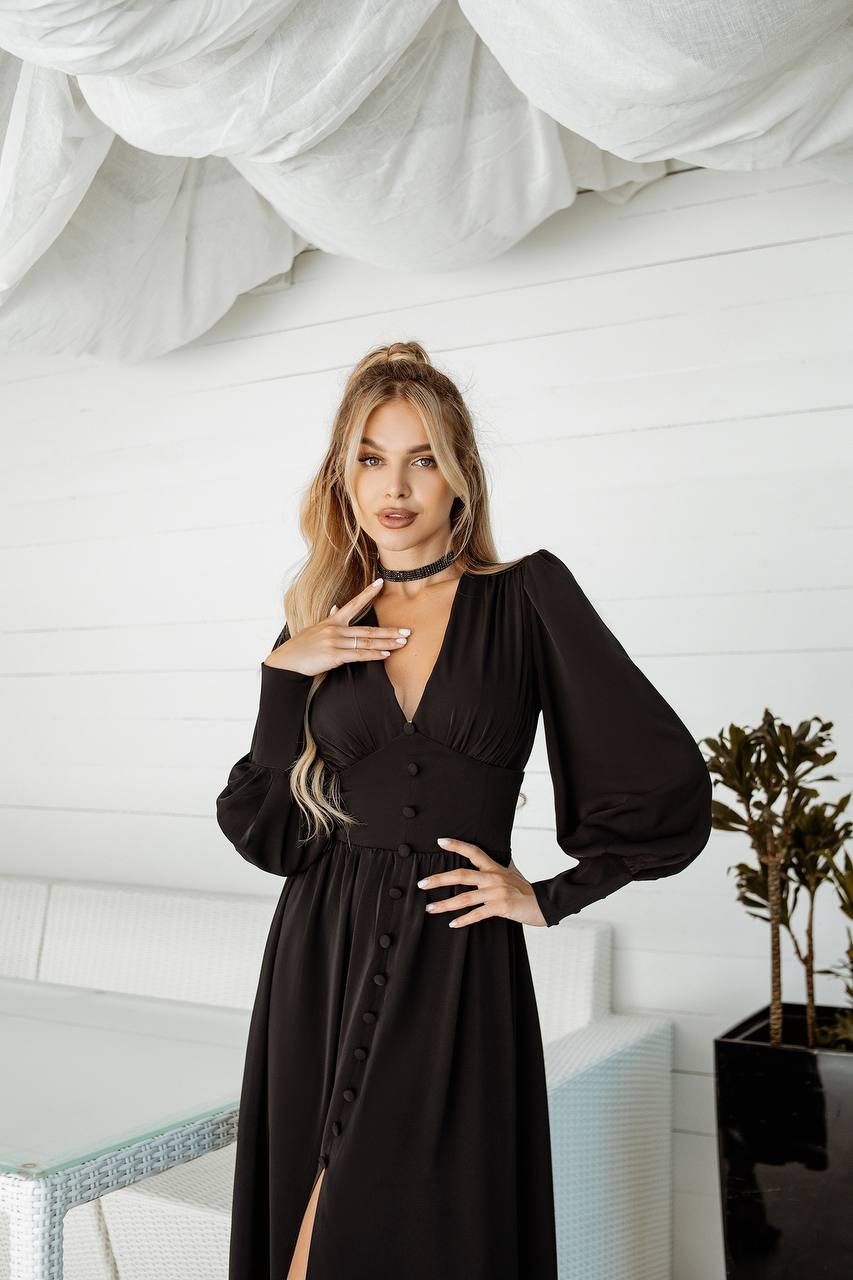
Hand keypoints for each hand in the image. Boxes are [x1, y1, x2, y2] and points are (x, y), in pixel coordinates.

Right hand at [263, 578, 410, 676]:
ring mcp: (335, 642)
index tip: (381, 582)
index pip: (354, 603)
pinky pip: (358, 654)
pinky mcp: (334, 655)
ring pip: (366, 641)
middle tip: (407, 631)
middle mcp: (335, 628)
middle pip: (368, 628)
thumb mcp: (315, 629)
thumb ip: (330, 618)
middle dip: (389, 631)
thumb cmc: (302, 647)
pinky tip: (385, 654)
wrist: (287, 662)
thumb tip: (337, 606)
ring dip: (386, 643)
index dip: (368, 593)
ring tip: (402, 643)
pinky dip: (373, 654)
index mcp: (332, 620)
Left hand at [418, 838, 547, 927]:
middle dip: (439, 879)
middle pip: (461, 875)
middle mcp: (493, 877)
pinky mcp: (501, 906)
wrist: (545, 903)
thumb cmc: (526, 890)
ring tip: (430, 908)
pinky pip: (478, 914)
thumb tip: (489, 860)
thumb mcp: (512, 873)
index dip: (457, 845)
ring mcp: (497, 892)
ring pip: (465, 897)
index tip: (439, 841)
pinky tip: (452, 923)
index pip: (473, 851)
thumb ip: (499, 868)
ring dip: (445, 904)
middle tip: (422, 883)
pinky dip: (464, 920)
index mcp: (494, 867)